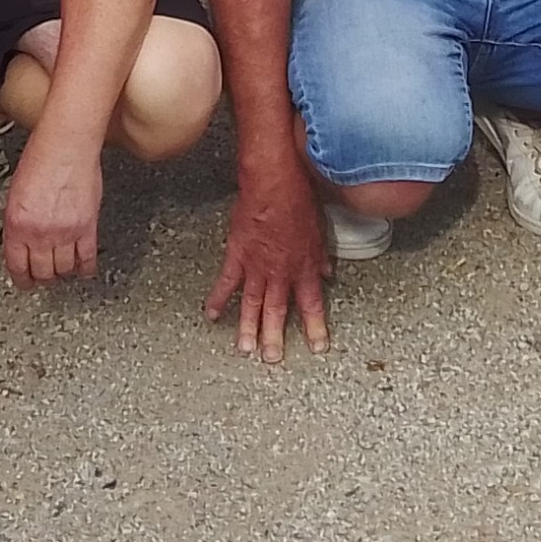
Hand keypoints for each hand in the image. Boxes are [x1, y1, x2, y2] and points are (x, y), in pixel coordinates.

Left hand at [1, 128, 103, 288]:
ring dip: (62, 273)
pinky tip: (83, 269)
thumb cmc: (41, 158)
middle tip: (43, 278)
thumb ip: (19, 221)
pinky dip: (85, 268)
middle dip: (42, 278)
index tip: (24, 282)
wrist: (67, 145)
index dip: (21, 279)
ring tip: (62, 271)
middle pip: (42, 271)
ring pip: (64, 269)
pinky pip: (86, 258)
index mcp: (17, 224)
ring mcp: (65, 232)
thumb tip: (22, 239)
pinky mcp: (87, 227)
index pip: (17, 265)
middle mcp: (40, 233)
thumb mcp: (16, 193)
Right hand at [204, 160, 334, 363]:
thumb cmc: (299, 198)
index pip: (312, 306)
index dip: (315, 328)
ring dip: (248, 329)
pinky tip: (211, 315)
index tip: (317, 347)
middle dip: (276, 338)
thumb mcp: (319, 229)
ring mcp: (257, 267)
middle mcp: (281, 273)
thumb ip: (321, 256)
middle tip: (272, 359)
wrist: (274, 182)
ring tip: (245, 350)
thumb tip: (328, 272)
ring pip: (252, 304)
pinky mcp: (237, 255)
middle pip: (278, 312)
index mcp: (304, 268)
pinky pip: (226, 283)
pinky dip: (218, 300)